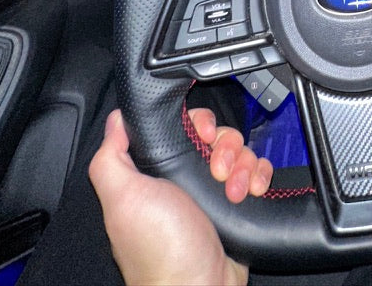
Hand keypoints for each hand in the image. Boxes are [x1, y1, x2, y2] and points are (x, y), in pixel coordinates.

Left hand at [89, 108, 272, 284]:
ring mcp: (215, 192)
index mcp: (160, 172)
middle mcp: (188, 179)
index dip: (199, 123)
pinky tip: (252, 192)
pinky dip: (260, 176)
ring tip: (236, 192)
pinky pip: (258, 172)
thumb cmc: (160, 250)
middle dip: (226, 146)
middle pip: (218, 136)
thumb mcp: (125, 199)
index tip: (203, 135)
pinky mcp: (239, 204)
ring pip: (241, 152)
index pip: (185, 127)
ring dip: (245, 166)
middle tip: (219, 172)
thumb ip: (112, 158)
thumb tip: (116, 121)